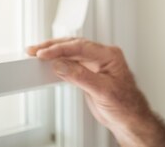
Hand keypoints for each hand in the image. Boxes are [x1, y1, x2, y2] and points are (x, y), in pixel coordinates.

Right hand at [27, 38, 164, 146]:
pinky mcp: (89, 73)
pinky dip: (59, 63)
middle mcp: (103, 56)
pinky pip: (71, 63)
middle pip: (74, 45)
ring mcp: (95, 64)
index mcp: (110, 55)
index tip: (44, 53)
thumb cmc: (125, 105)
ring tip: (37, 54)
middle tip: (35, 50)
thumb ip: (80, 76)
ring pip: (71, 53)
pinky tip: (49, 63)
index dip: (60, 49)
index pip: (81, 46)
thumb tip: (60, 64)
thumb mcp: (102, 91)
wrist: (129, 119)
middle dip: (53, 46)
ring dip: (54, 53)